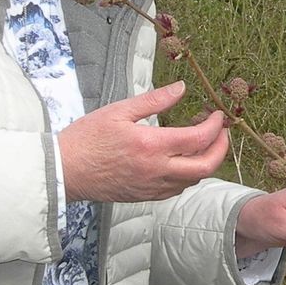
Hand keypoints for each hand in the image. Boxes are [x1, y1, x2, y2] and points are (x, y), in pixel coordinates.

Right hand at [58, 81, 228, 202]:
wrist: (65, 171)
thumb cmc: (87, 138)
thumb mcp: (120, 110)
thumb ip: (154, 100)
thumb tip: (181, 88)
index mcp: (152, 145)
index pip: (199, 139)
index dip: (215, 126)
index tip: (217, 114)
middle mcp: (158, 170)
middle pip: (206, 167)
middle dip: (221, 148)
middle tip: (220, 131)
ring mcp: (153, 187)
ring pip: (193, 180)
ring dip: (206, 161)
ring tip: (201, 141)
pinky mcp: (146, 196)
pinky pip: (177, 189)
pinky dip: (189, 174)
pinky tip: (182, 159)